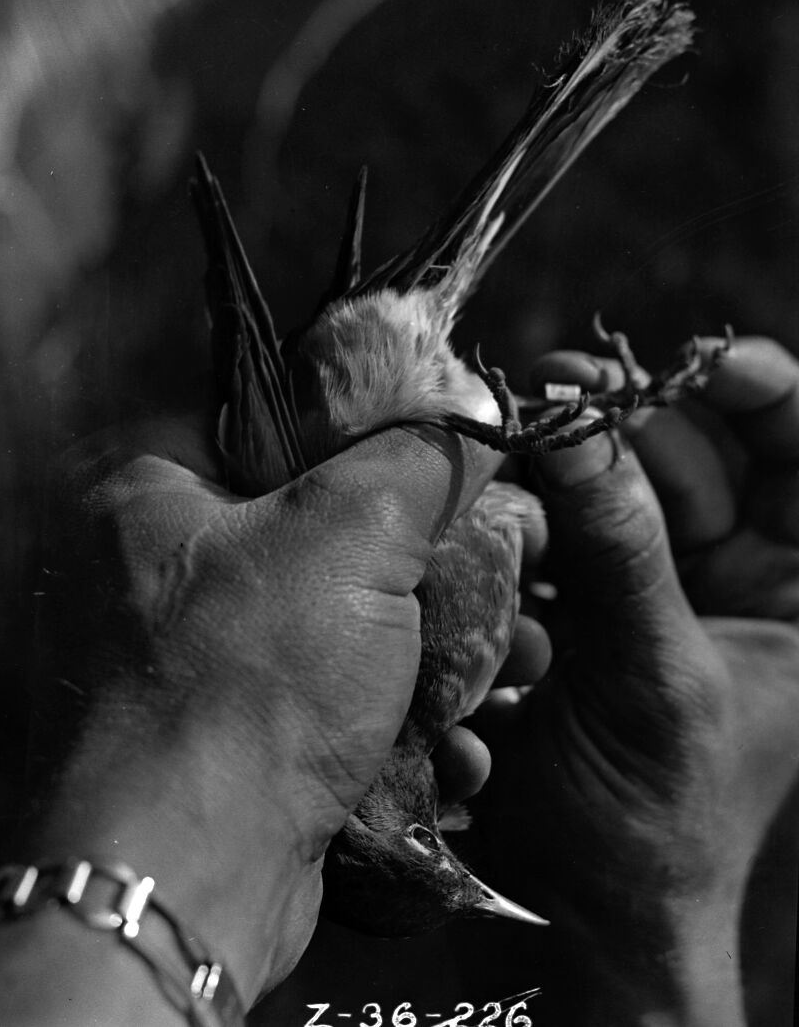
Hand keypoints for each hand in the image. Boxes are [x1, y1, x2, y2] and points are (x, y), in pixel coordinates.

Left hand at [26, 410, 524, 1007]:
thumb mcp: (350, 530)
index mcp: (150, 491)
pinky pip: (332, 703)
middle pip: (323, 527)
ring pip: (342, 624)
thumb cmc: (249, 681)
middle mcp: (156, 571)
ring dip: (439, 650)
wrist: (186, 884)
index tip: (453, 448)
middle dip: (428, 557)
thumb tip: (477, 418)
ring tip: (518, 663)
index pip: (275, 416)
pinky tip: (461, 743)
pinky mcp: (234, 743)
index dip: (374, 424)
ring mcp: (194, 664)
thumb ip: (419, 456)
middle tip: (507, 562)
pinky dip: (402, 720)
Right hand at [466, 336, 798, 1025]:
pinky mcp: (578, 598)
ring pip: (613, 482)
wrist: (580, 904)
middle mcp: (733, 574)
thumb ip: (622, 551)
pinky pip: (557, 526)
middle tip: (557, 394)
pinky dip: (528, 513)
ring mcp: (651, 583)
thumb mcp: (657, 676)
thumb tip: (574, 427)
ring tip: (517, 450)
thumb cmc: (658, 815)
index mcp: (797, 594)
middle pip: (693, 453)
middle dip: (628, 424)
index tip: (706, 361)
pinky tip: (497, 508)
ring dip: (566, 466)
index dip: (765, 394)